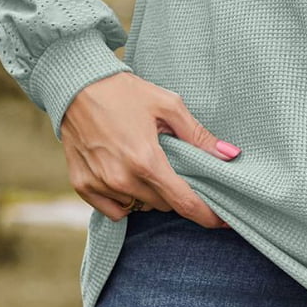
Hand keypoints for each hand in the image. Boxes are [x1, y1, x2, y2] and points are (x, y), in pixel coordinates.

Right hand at [59, 70, 240, 225]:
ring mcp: (99, 185)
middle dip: (174, 190)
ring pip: (140, 206)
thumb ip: (198, 134)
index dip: (208, 215)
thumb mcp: (167, 104)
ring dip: (149, 193)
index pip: (184, 203)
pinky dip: (124, 198)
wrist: (76, 85)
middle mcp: (122, 179)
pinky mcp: (82, 186)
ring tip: (144, 162)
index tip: (224, 221)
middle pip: (164, 204)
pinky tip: (124, 173)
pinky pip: (114, 209)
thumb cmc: (125, 92)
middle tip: (173, 166)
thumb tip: (230, 155)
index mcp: (146, 160)